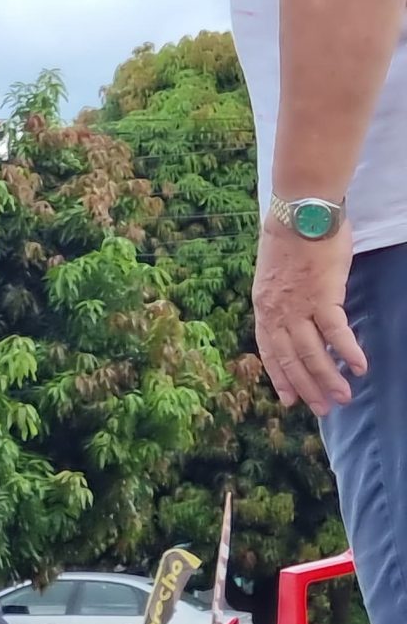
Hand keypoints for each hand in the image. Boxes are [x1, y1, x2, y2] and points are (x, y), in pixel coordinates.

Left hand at [255, 218, 366, 415]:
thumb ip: (281, 299)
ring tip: (343, 397)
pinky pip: (336, 331)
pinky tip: (359, 367)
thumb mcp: (274, 276)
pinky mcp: (324, 296)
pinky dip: (348, 351)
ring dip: (328, 378)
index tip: (289, 399)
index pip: (269, 352)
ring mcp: (299, 307)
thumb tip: (295, 316)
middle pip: (291, 359)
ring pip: (312, 352)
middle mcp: (277, 313)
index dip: (279, 378)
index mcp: (263, 309)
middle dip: (306, 387)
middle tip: (322, 409)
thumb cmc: (291, 239)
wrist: (300, 214)